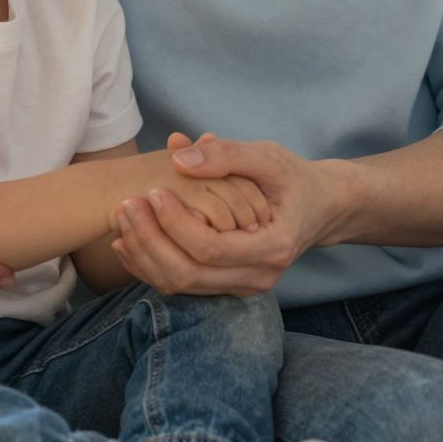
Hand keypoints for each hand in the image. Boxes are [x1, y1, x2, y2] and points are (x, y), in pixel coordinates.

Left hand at [110, 132, 345, 296]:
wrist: (320, 208)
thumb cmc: (294, 178)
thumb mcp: (269, 156)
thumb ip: (226, 154)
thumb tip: (178, 155)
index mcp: (273, 247)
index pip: (211, 249)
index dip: (176, 223)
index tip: (153, 191)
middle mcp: (258, 276)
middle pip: (189, 275)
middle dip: (150, 241)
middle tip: (126, 205)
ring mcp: (242, 287)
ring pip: (180, 285)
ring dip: (144, 254)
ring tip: (122, 219)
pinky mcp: (227, 286)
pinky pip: (181, 284)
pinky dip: (149, 264)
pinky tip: (127, 239)